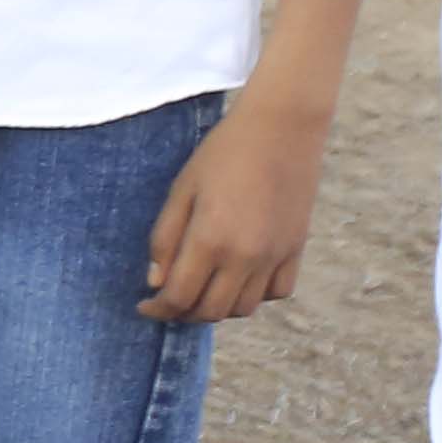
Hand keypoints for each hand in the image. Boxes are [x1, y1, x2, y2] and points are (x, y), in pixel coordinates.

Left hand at [140, 78, 328, 323]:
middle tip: (168, 301)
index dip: (158, 309)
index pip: (179, 297)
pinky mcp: (297, 249)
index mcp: (211, 240)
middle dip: (184, 313)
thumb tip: (156, 281)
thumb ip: (165, 238)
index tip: (144, 306)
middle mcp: (245, 256)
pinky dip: (255, 295)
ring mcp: (275, 256)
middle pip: (211, 311)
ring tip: (200, 290)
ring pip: (245, 308)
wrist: (281, 129)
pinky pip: (277, 292)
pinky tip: (238, 279)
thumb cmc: (222, 153)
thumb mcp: (181, 190)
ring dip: (218, 308)